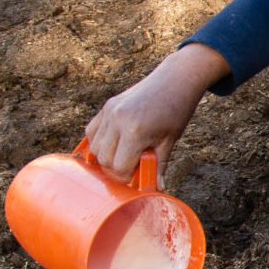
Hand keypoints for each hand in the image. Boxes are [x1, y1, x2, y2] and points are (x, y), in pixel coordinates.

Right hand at [86, 43, 230, 182]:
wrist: (175, 80)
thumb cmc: (177, 110)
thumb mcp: (169, 141)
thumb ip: (159, 166)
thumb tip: (157, 189)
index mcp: (135, 131)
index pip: (119, 167)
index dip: (127, 176)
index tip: (138, 176)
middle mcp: (117, 120)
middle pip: (103, 160)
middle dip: (115, 169)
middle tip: (131, 168)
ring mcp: (109, 111)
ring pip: (94, 147)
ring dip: (105, 157)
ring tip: (124, 156)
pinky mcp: (107, 106)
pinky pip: (92, 131)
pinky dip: (98, 141)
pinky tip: (114, 144)